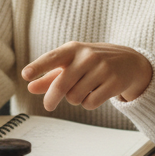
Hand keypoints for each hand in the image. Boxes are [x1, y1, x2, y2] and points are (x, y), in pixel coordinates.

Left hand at [20, 42, 151, 111]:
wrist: (129, 61)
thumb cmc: (92, 63)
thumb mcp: (71, 64)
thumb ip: (50, 76)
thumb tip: (30, 87)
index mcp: (73, 49)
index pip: (52, 58)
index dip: (38, 67)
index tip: (25, 75)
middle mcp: (88, 56)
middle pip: (61, 85)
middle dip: (52, 98)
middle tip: (48, 106)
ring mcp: (103, 68)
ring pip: (75, 97)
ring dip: (75, 99)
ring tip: (85, 89)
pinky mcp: (114, 82)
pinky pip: (90, 103)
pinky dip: (88, 104)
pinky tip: (96, 93)